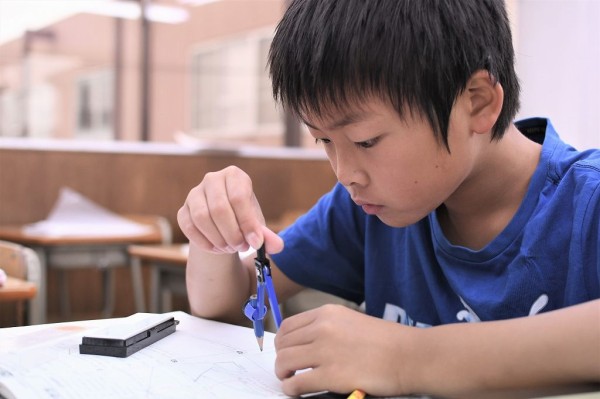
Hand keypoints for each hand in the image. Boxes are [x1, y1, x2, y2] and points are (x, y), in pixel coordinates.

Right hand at [177, 166, 283, 254]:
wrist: (222, 223)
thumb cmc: (243, 218)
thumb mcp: (257, 224)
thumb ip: (268, 235)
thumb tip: (278, 246)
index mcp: (235, 176)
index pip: (239, 198)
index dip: (247, 223)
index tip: (256, 243)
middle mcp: (212, 180)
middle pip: (219, 208)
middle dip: (232, 233)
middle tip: (242, 247)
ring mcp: (194, 194)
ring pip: (202, 218)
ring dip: (218, 239)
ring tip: (230, 248)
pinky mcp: (183, 210)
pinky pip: (189, 227)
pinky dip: (204, 242)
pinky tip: (216, 249)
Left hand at [274, 304, 412, 395]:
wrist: (410, 355)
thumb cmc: (387, 341)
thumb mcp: (352, 321)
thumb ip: (328, 327)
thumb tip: (307, 343)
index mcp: (327, 313)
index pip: (289, 326)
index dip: (282, 342)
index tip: (285, 351)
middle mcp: (322, 328)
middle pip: (283, 343)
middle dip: (281, 358)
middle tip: (286, 369)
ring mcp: (325, 351)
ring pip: (284, 362)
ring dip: (282, 374)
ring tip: (289, 380)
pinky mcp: (331, 376)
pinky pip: (296, 384)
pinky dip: (291, 389)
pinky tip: (296, 392)